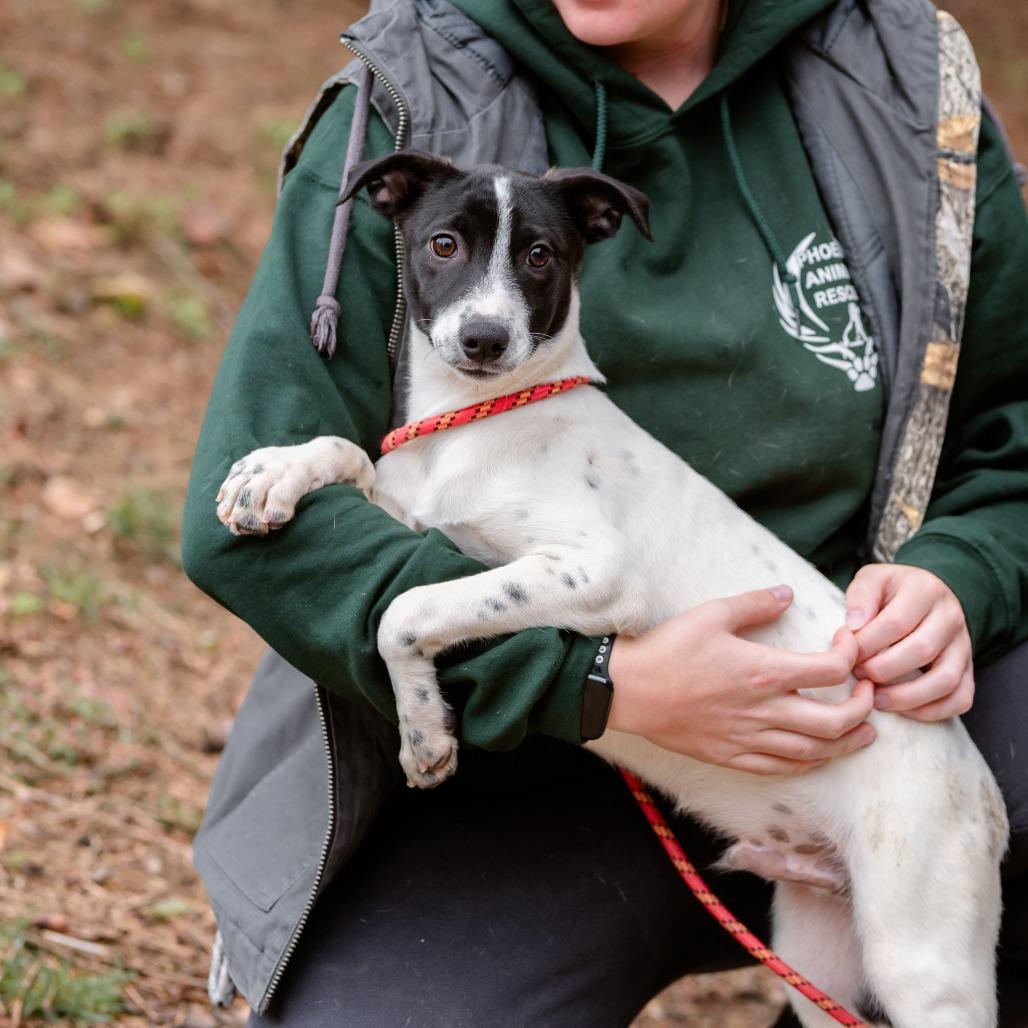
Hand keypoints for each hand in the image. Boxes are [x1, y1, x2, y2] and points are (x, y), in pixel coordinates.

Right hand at [607, 586, 874, 775]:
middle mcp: (763, 711)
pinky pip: (782, 768)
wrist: (628, 691)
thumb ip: (755, 604)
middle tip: (868, 694)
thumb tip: (787, 593)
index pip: (829, 671)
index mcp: (762, 672)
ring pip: (814, 752)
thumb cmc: (667, 649)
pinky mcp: (731, 756)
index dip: (850, 658)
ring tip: (862, 732)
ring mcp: (748, 739)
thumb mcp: (711, 614)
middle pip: (835, 722)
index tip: (849, 647)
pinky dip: (809, 763)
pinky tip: (817, 754)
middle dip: (862, 709)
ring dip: (846, 743)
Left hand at [845, 563, 973, 720]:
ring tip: (875, 699)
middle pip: (921, 651)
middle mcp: (951, 617)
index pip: (896, 622)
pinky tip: (902, 710)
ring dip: (906, 696)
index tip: (847, 655)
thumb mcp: (871, 580)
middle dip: (882, 670)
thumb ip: (861, 597)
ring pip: (945, 680)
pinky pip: (960, 699)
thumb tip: (854, 627)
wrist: (924, 593)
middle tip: (858, 675)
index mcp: (925, 590)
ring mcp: (964, 645)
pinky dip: (932, 711)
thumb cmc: (890, 591)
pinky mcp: (969, 669)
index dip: (867, 644)